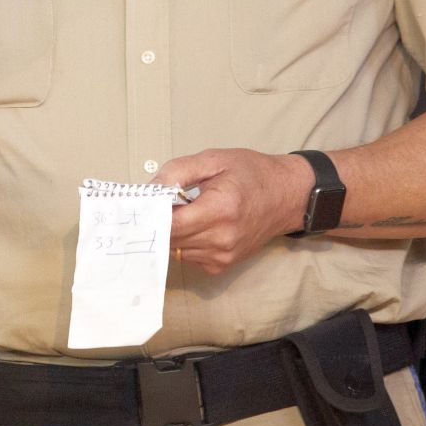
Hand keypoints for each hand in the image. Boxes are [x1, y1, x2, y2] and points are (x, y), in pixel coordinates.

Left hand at [156, 148, 312, 274]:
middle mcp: (222, 239)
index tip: (139, 205)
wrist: (286, 196)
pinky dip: (184, 240)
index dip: (151, 214)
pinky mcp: (221, 265)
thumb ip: (178, 171)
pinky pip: (187, 256)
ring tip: (182, 210)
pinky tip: (197, 223)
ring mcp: (222, 256)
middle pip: (170, 238)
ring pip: (175, 249)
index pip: (171, 223)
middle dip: (158, 221)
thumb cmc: (252, 174)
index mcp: (221, 209)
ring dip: (172, 231)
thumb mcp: (214, 159)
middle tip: (154, 203)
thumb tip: (149, 189)